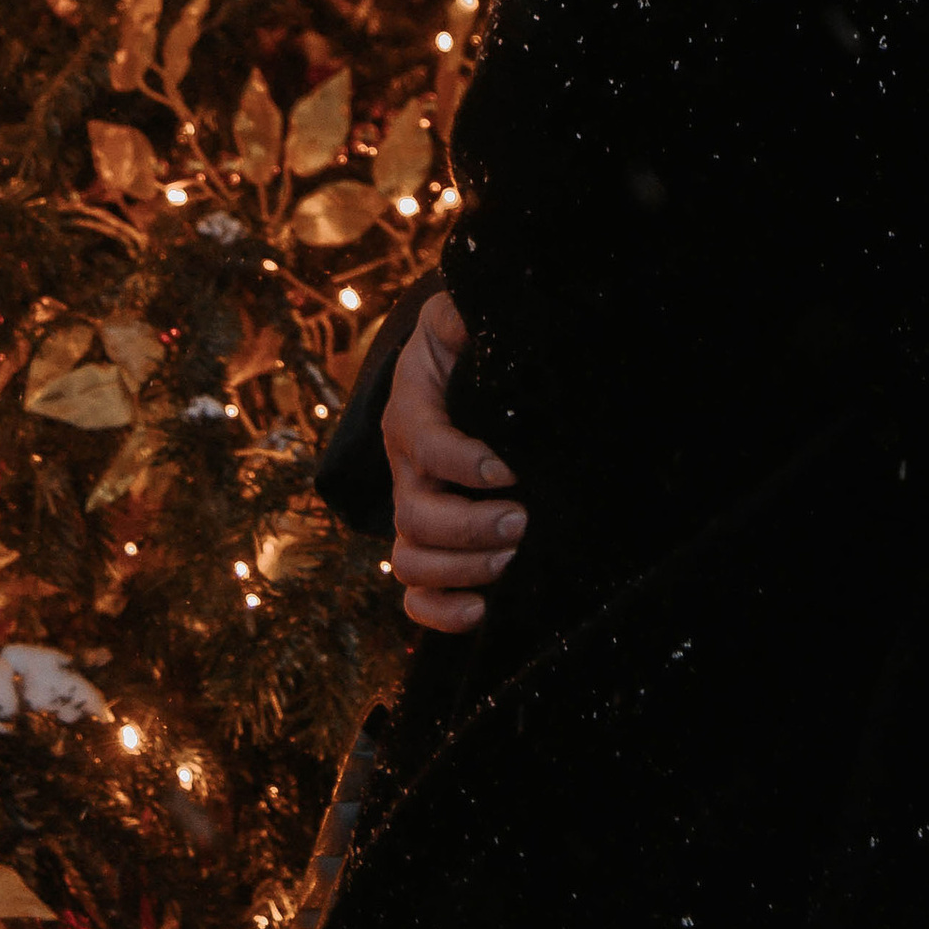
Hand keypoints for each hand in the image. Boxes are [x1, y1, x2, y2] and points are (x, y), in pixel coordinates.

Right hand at [384, 290, 525, 631]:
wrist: (442, 377)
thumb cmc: (455, 349)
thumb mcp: (453, 320)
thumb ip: (461, 317)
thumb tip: (474, 315)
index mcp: (411, 415)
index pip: (425, 444)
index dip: (462, 463)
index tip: (510, 470)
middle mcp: (406, 471)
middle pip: (416, 517)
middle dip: (470, 528)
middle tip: (521, 521)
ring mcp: (413, 512)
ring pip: (411, 562)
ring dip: (461, 571)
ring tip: (510, 559)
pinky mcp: (428, 546)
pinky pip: (414, 595)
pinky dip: (438, 613)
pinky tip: (481, 611)